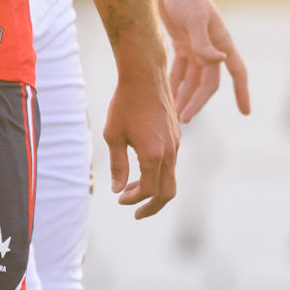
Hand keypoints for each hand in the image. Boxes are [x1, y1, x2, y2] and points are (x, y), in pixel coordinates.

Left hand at [103, 63, 179, 218]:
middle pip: (168, 192)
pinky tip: (141, 169)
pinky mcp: (176, 136)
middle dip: (153, 207)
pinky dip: (158, 174)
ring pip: (171, 178)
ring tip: (132, 191)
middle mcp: (169, 151)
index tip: (120, 199)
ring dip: (153, 189)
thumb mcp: (113, 135)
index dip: (134, 199)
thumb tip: (118, 190)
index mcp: (154, 154)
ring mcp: (176, 143)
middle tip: (136, 213)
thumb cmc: (125, 103)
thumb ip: (118, 165)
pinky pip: (171, 163)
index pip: (149, 190)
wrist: (145, 76)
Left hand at [158, 0, 249, 125]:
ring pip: (192, 79)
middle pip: (207, 83)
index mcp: (222, 42)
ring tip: (173, 114)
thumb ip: (203, 42)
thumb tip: (218, 61)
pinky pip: (179, 70)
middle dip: (197, 101)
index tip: (246, 113)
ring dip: (184, 95)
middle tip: (184, 120)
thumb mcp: (194, 19)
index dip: (242, 92)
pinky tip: (165, 96)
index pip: (237, 72)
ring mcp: (196, 46)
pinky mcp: (181, 43)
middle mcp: (212, 47)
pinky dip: (173, 83)